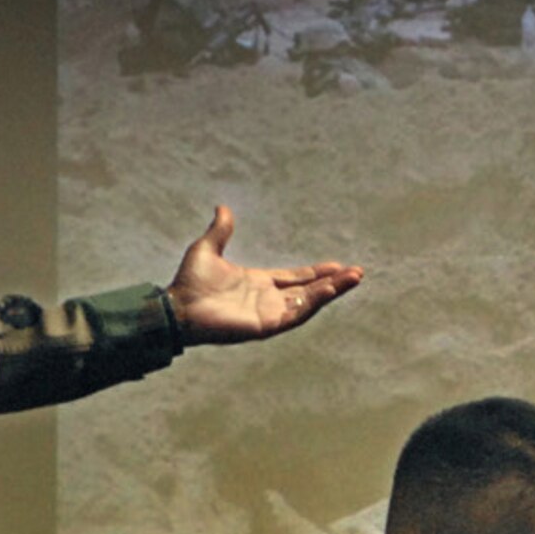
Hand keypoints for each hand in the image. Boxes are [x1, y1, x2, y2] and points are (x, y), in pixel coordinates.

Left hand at [168, 205, 362, 345]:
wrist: (177, 307)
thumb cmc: (189, 283)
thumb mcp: (207, 249)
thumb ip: (220, 231)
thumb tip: (222, 207)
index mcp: (258, 283)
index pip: (296, 278)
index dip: (316, 272)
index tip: (338, 265)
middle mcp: (268, 300)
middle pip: (309, 290)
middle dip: (334, 282)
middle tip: (357, 273)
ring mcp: (269, 314)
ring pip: (308, 302)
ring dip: (331, 291)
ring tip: (353, 278)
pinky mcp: (266, 325)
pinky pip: (296, 314)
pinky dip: (314, 302)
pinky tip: (329, 290)